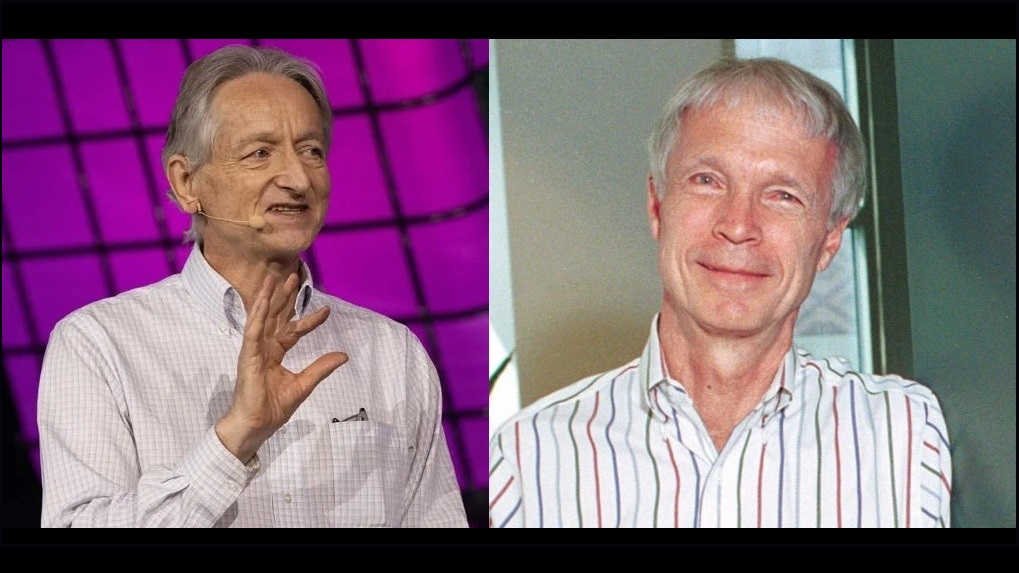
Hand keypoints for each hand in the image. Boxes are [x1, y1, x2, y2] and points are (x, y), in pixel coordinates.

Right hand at [216, 273, 348, 461]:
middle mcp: (264, 348)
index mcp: (275, 354)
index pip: (293, 331)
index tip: (327, 310)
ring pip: (261, 318)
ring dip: (268, 297)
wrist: (257, 425)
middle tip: (295, 276)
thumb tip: (343, 355)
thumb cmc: (273, 408)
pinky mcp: (247, 355)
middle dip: (285, 298)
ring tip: (275, 278)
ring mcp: (254, 350)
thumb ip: (321, 368)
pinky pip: (252, 330)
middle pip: (275, 317)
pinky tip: (262, 300)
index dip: (309, 320)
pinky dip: (256, 314)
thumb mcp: (304, 384)